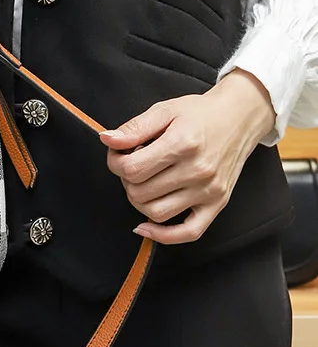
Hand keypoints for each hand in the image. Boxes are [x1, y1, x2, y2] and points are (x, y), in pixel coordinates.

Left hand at [98, 69, 276, 243]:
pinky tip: (146, 226)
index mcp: (183, 144)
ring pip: (156, 213)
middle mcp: (198, 170)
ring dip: (139, 202)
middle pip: (140, 192)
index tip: (119, 154)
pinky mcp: (217, 203)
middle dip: (127, 180)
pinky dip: (163, 235)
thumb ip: (134, 128)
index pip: (131, 169)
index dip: (115, 163)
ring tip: (145, 183)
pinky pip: (188, 233)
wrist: (238, 118)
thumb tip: (107, 140)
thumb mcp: (165, 111)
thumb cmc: (200, 114)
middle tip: (134, 165)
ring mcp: (209, 190)